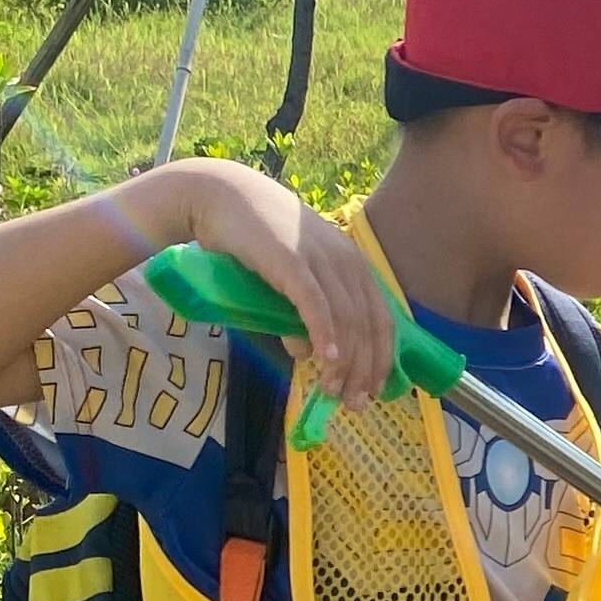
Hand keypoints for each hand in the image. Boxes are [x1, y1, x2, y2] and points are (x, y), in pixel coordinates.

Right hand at [186, 164, 392, 406]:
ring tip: (334, 392)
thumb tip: (304, 354)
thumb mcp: (288, 280)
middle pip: (368, 325)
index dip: (381, 358)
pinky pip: (316, 304)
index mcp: (353, 264)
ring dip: (344, 362)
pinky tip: (327, 360)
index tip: (375, 391)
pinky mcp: (292, 261)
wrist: (219, 196)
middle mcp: (345, 261)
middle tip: (355, 403)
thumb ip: (299, 317)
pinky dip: (325, 334)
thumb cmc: (254, 238)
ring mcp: (320, 259)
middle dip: (366, 369)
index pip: (381, 318)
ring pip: (346, 320)